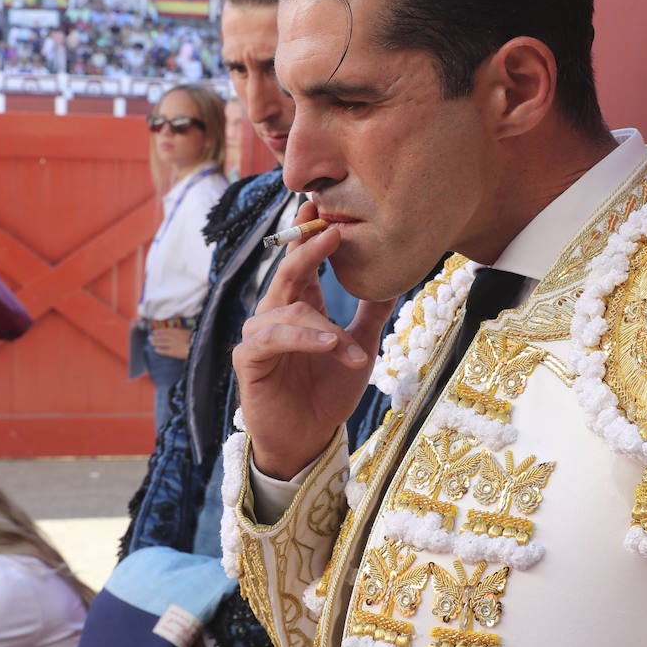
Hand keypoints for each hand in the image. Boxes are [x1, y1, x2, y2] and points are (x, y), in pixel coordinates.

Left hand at [149, 326, 192, 359]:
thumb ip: (180, 331)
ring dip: (155, 342)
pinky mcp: (172, 352)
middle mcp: (172, 337)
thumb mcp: (187, 332)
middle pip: (161, 337)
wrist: (196, 346)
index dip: (159, 331)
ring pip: (161, 343)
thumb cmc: (194, 339)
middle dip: (155, 337)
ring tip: (151, 342)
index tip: (154, 331)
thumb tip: (176, 331)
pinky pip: (164, 351)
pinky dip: (159, 350)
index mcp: (176, 331)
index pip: (165, 331)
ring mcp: (171, 345)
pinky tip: (155, 350)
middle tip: (149, 337)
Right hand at [232, 203, 394, 479]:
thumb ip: (370, 313)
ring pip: (287, 310)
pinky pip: (272, 340)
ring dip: (322, 327)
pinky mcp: (249, 360)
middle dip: (309, 249)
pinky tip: (328, 346)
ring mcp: (260, 336)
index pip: (303, 261)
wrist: (309, 439)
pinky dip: (303, 340)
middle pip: (288, 271)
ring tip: (348, 346)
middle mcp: (276, 314)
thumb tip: (396, 278)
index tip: (327, 207)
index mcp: (300, 306)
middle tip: (334, 232)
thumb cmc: (327, 393)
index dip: (312, 235)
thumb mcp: (359, 348)